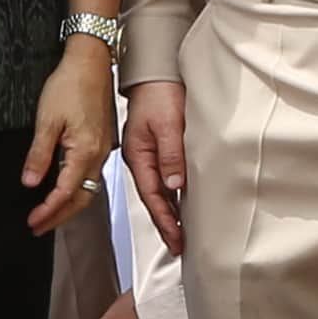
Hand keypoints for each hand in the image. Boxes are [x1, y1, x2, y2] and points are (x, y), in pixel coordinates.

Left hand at [21, 40, 117, 231]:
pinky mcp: (102, 142)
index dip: (48, 210)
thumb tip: (29, 181)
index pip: (65, 192)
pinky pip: (91, 174)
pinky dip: (77, 188)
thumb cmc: (70, 84)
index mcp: (85, 151)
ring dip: (69, 205)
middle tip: (40, 227)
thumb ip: (39, 155)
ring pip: (89, 188)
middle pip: (82, 198)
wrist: (90, 62)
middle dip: (60, 217)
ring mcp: (103, 149)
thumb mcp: (46, 120)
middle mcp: (99, 154)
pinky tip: (65, 188)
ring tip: (50, 214)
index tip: (33, 221)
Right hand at [123, 77, 188, 249]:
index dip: (165, 220)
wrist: (155, 72)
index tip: (176, 239)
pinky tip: (178, 204)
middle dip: (165, 224)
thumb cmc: (159, 93)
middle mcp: (140, 159)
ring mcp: (147, 155)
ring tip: (179, 233)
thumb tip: (174, 186)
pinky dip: (170, 195)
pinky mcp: (155, 148)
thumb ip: (171, 156)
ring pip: (158, 191)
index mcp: (138, 156)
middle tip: (178, 246)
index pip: (153, 197)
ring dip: (168, 212)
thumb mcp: (168, 124)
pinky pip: (162, 178)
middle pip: (153, 199)